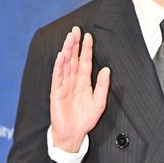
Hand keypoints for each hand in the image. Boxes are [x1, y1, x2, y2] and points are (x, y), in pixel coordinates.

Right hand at [50, 26, 109, 151]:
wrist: (73, 133)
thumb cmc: (85, 119)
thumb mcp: (99, 102)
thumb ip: (103, 85)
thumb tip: (107, 69)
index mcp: (84, 82)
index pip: (85, 61)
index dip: (86, 49)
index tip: (88, 36)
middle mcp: (73, 81)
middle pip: (74, 58)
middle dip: (75, 44)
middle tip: (76, 29)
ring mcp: (64, 85)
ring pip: (65, 64)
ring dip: (67, 50)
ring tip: (69, 38)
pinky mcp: (56, 91)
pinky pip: (57, 76)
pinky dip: (59, 65)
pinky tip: (61, 55)